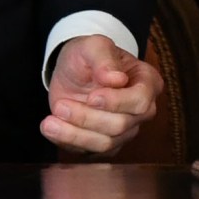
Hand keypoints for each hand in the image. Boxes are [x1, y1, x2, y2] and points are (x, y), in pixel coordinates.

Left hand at [42, 34, 163, 156]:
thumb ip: (104, 58)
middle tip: (60, 105)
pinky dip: (68, 142)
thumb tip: (116, 79)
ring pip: (105, 143)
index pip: (140, 100)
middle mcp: (142, 110)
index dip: (116, 102)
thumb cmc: (89, 56)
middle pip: (120, 125)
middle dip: (87, 117)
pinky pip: (90, 151)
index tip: (92, 96)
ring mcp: (126, 130)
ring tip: (50, 121)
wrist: (73, 71)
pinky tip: (51, 128)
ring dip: (74, 133)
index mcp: (147, 82)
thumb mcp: (93, 46)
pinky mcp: (107, 144)